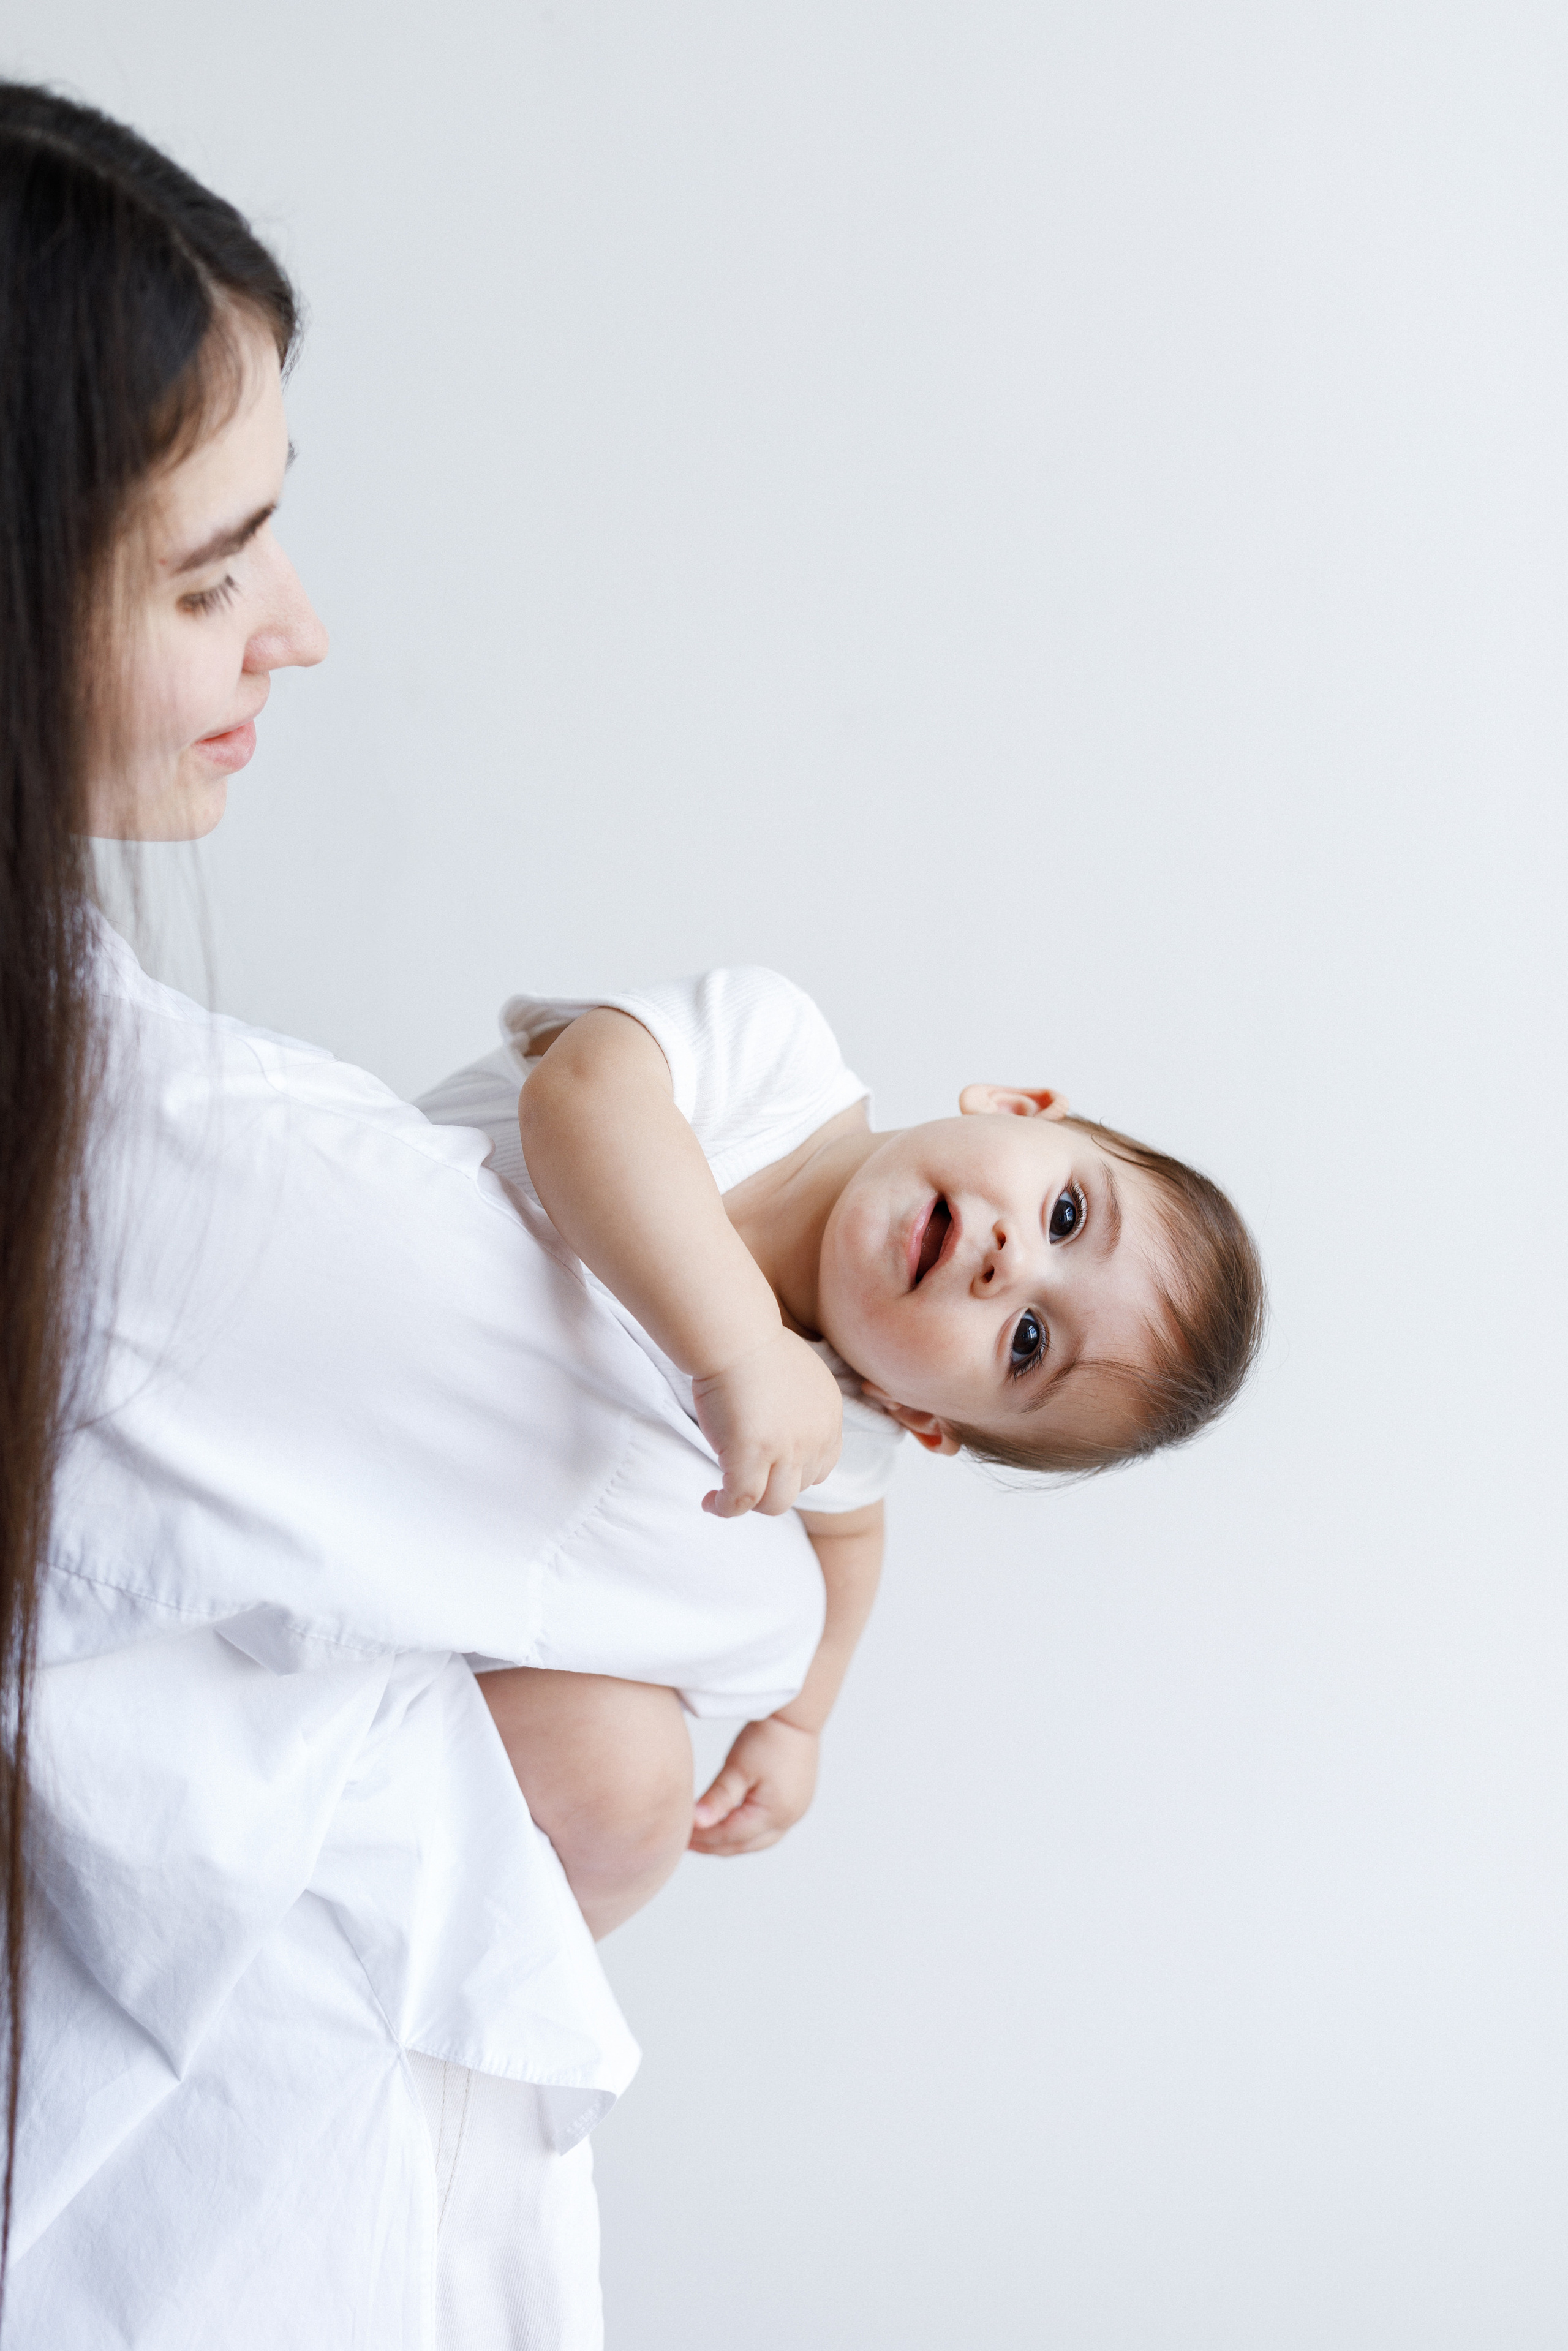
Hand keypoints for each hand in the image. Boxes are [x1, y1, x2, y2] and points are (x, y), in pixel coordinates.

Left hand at [688, 1716, 819, 1854]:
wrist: (796, 1715)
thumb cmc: (766, 1738)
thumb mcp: (737, 1768)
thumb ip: (718, 1799)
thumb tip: (695, 1824)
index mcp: (774, 1813)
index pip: (730, 1835)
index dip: (703, 1838)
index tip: (679, 1836)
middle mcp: (789, 1819)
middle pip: (744, 1845)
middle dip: (715, 1846)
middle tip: (686, 1843)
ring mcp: (795, 1812)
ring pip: (757, 1841)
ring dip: (730, 1842)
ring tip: (704, 1838)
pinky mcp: (796, 1802)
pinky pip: (768, 1829)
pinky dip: (746, 1832)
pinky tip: (730, 1825)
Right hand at [691, 1329, 842, 1516]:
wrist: (735, 1333)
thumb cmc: (753, 1342)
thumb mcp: (796, 1374)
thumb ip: (797, 1404)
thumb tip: (777, 1424)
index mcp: (829, 1415)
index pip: (822, 1465)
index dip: (795, 1473)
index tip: (768, 1469)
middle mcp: (816, 1436)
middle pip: (801, 1487)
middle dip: (773, 1489)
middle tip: (743, 1479)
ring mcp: (787, 1449)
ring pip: (776, 1503)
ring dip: (751, 1505)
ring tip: (726, 1497)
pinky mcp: (752, 1455)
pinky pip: (741, 1500)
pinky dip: (724, 1507)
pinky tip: (710, 1502)